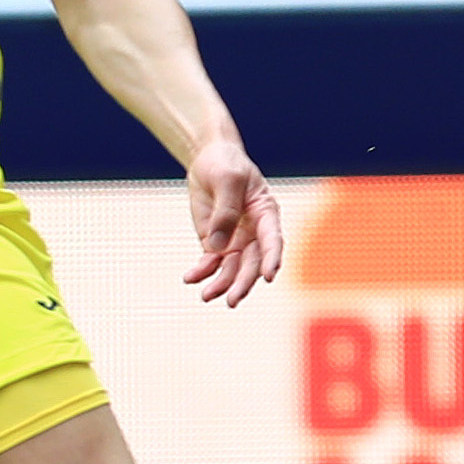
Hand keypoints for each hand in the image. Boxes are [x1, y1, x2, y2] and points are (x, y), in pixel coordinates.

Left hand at [181, 136, 284, 306]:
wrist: (208, 161)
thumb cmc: (225, 166)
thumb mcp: (227, 180)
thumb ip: (225, 212)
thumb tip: (216, 247)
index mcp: (267, 214)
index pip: (273, 241)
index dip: (272, 260)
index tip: (269, 277)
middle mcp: (255, 232)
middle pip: (252, 263)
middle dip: (242, 283)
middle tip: (232, 301)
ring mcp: (235, 239)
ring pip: (232, 268)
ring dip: (221, 284)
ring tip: (206, 296)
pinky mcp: (216, 242)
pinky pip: (211, 262)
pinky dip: (202, 271)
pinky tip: (190, 278)